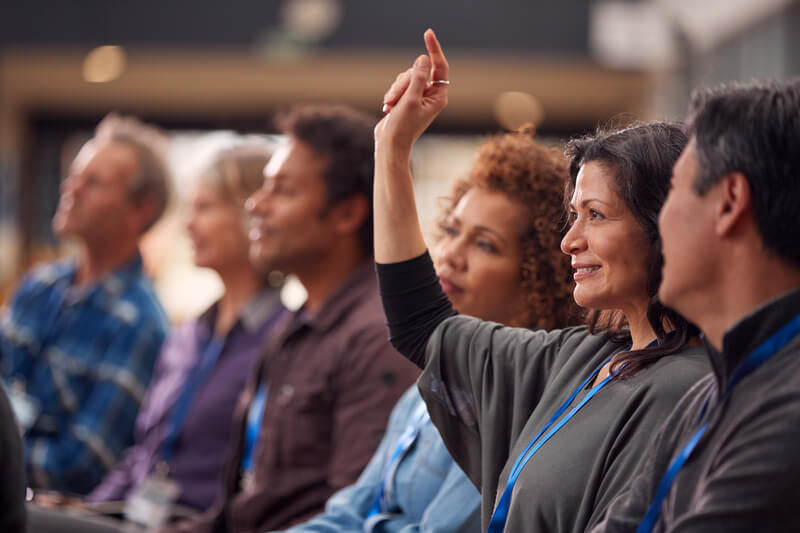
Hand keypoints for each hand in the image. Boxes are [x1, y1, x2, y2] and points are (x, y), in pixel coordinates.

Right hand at [374, 29, 449, 152]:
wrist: (390, 143)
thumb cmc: (403, 127)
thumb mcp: (411, 100)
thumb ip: (418, 78)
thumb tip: (424, 59)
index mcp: (438, 97)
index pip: (440, 67)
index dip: (434, 49)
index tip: (428, 33)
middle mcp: (430, 95)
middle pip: (418, 72)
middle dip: (403, 83)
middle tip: (395, 100)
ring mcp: (418, 96)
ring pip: (406, 77)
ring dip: (395, 90)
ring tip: (391, 106)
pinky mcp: (406, 98)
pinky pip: (398, 85)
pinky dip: (392, 94)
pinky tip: (389, 108)